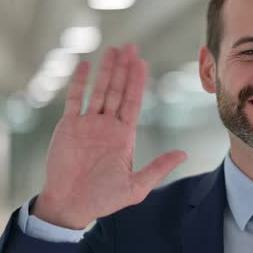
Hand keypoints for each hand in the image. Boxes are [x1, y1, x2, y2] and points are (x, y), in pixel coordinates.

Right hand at [32, 45, 186, 228]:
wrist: (72, 205)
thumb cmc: (104, 199)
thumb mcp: (137, 186)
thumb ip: (158, 168)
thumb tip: (184, 154)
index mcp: (124, 136)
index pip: (133, 102)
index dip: (138, 82)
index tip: (143, 63)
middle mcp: (107, 126)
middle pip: (118, 90)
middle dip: (124, 68)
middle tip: (130, 47)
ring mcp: (88, 124)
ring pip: (99, 90)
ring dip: (106, 70)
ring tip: (113, 50)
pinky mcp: (69, 126)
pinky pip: (74, 99)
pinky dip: (79, 82)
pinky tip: (86, 66)